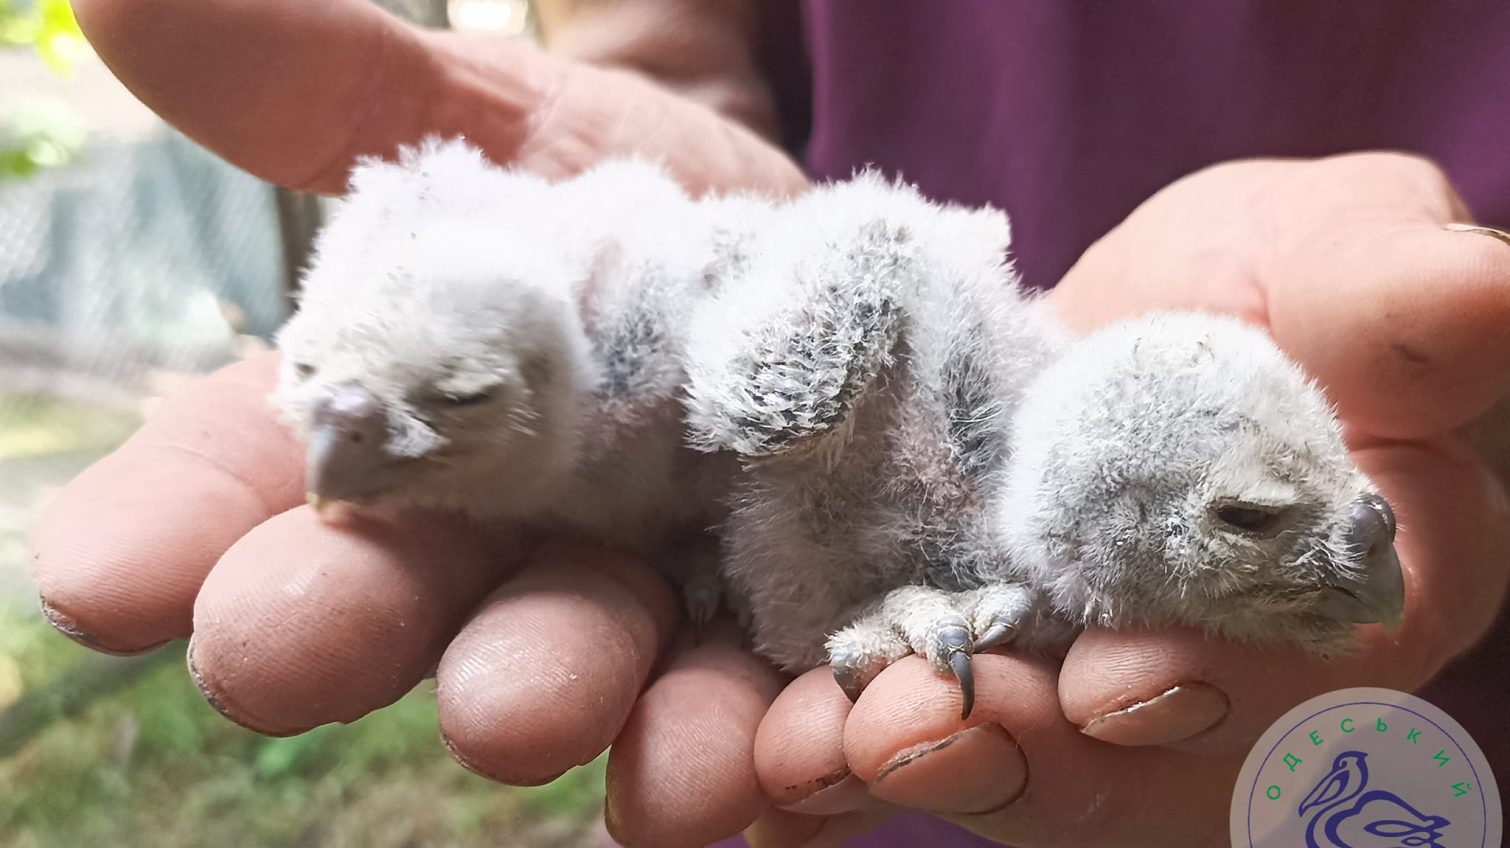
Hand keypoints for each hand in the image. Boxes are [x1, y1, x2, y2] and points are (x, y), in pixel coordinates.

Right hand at [33, 2, 804, 845]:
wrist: (809, 251)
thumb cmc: (622, 197)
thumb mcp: (499, 124)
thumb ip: (328, 86)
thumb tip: (123, 1)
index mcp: (397, 437)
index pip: (249, 484)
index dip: (172, 528)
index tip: (103, 576)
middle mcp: (500, 549)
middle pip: (416, 602)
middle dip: (358, 628)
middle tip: (284, 658)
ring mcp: (646, 605)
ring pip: (605, 676)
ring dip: (598, 711)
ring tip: (617, 760)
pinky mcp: (783, 637)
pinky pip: (779, 704)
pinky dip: (790, 736)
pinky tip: (808, 742)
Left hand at [744, 153, 1509, 845]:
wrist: (1162, 318)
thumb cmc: (1295, 283)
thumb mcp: (1353, 260)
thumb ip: (1403, 301)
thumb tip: (1488, 294)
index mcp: (1339, 598)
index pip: (1302, 673)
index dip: (1220, 688)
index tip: (1121, 680)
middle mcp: (1204, 673)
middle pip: (1126, 758)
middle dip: (1024, 761)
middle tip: (912, 738)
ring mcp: (1074, 679)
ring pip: (1003, 754)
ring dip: (909, 763)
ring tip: (812, 753)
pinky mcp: (965, 652)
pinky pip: (908, 713)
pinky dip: (836, 742)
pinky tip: (768, 748)